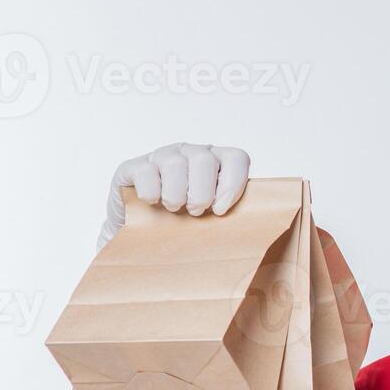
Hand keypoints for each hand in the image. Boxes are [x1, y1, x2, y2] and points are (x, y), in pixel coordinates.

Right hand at [98, 143, 250, 248]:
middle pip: (204, 159)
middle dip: (201, 193)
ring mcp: (162, 156)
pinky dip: (151, 193)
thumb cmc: (183, 225)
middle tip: (195, 212)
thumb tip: (255, 235)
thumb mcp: (212, 220)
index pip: (236, 158)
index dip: (232, 183)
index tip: (221, 210)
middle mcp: (190, 153)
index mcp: (216, 163)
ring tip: (174, 209)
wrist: (140, 233)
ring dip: (176, 194)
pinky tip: (153, 203)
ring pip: (174, 163)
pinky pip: (146, 172)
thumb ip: (232, 218)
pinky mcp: (133, 166)